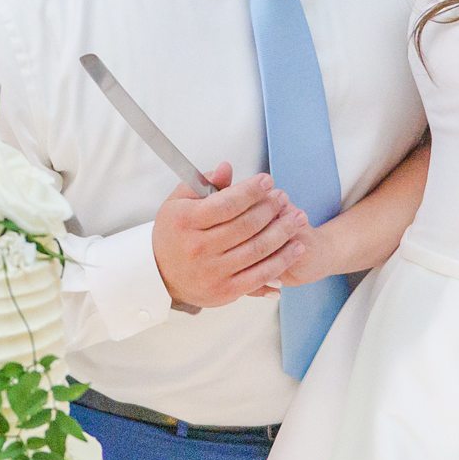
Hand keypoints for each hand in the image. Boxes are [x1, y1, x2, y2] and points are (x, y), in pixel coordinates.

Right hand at [153, 164, 310, 308]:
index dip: (251, 190)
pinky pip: (260, 275)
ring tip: (297, 217)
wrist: (161, 276)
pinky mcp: (225, 291)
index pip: (226, 203)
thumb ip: (202, 183)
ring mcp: (213, 272)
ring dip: (283, 232)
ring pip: (257, 249)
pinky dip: (282, 261)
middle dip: (270, 208)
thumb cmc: (173, 234)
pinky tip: (296, 247)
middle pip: (246, 226)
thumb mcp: (178, 203)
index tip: (267, 181)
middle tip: (283, 197)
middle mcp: (198, 248)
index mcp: (185, 222)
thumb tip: (227, 168)